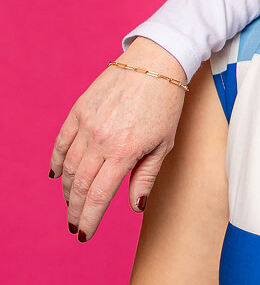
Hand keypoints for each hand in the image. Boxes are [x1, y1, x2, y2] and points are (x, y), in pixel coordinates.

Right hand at [50, 37, 186, 240]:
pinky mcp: (78, 110)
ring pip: (68, 167)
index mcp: (124, 151)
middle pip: (80, 186)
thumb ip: (146, 176)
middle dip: (76, 210)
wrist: (156, 62)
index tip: (85, 233)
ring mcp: (86, 124)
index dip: (90, 218)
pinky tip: (58, 176)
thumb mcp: (164, 143)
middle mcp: (100, 139)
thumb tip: (134, 206)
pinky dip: (57, 162)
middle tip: (75, 225)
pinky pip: (61, 143)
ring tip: (72, 203)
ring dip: (68, 190)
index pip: (99, 195)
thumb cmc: (166, 103)